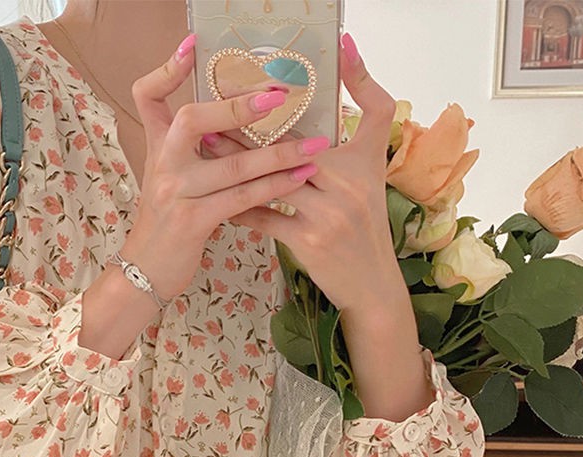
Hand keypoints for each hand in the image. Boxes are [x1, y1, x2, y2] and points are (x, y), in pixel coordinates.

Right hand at [122, 34, 324, 301]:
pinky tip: (298, 177)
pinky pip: (240, 199)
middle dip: (238, 105)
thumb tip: (226, 122)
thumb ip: (188, 150)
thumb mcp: (167, 179)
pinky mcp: (192, 222)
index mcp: (156, 147)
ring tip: (316, 143)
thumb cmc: (167, 223)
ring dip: (277, 152)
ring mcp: (175, 193)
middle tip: (279, 93)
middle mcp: (162, 164)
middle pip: (194, 119)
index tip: (191, 44)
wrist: (145, 270)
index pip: (147, 95)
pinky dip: (273, 187)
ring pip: (231, 164)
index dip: (166, 70)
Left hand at [204, 33, 401, 315]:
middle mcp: (345, 188)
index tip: (249, 91)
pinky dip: (243, 206)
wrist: (373, 282)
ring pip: (272, 184)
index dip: (281, 110)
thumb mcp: (375, 163)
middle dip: (247, 136)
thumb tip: (347, 47)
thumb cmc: (370, 221)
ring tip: (208, 151)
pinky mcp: (308, 243)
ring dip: (237, 168)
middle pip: (286, 153)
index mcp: (360, 162)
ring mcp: (326, 217)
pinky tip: (219, 195)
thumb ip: (370, 108)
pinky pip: (266, 219)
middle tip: (211, 119)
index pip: (317, 128)